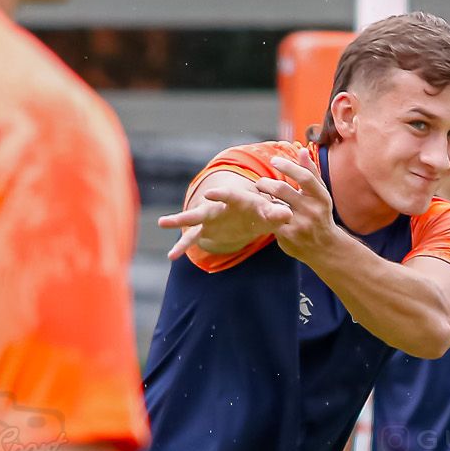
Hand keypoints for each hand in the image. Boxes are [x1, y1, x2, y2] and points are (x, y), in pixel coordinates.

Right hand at [158, 177, 290, 260]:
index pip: (229, 197)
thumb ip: (277, 213)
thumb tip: (287, 215)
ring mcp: (210, 219)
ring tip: (161, 223)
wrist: (252, 214)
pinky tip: (171, 256)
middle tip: (176, 217)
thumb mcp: (271, 213)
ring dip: (178, 222)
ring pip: (192, 220)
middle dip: (190, 213)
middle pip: (203, 210)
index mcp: (237, 200)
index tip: (208, 194)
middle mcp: (220, 207)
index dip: (220, 195)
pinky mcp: (206, 230)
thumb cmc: (263, 211)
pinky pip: (192, 238)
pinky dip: (182, 247)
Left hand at [263, 155, 340, 264]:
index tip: (274, 161)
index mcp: (321, 197)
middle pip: (283, 190)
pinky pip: (271, 220)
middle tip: (259, 183)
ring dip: (264, 197)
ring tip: (260, 194)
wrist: (325, 248)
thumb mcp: (321, 194)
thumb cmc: (321, 214)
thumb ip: (311, 172)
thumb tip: (302, 150)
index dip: (288, 166)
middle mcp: (312, 210)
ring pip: (274, 205)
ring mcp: (301, 224)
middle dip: (266, 183)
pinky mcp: (289, 237)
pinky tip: (263, 210)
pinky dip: (266, 213)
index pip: (304, 177)